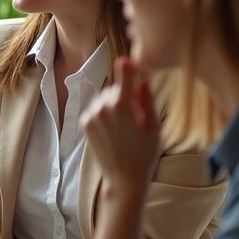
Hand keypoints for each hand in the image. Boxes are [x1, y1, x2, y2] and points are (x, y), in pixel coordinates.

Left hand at [79, 57, 159, 212]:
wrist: (123, 178)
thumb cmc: (144, 154)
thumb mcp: (153, 127)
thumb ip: (147, 101)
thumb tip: (142, 80)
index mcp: (121, 108)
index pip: (124, 79)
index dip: (127, 69)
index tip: (127, 60)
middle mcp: (102, 109)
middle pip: (116, 89)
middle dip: (126, 95)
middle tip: (137, 116)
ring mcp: (90, 116)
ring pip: (105, 97)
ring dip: (114, 103)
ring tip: (126, 124)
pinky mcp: (84, 123)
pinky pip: (96, 107)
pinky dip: (104, 111)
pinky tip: (114, 127)